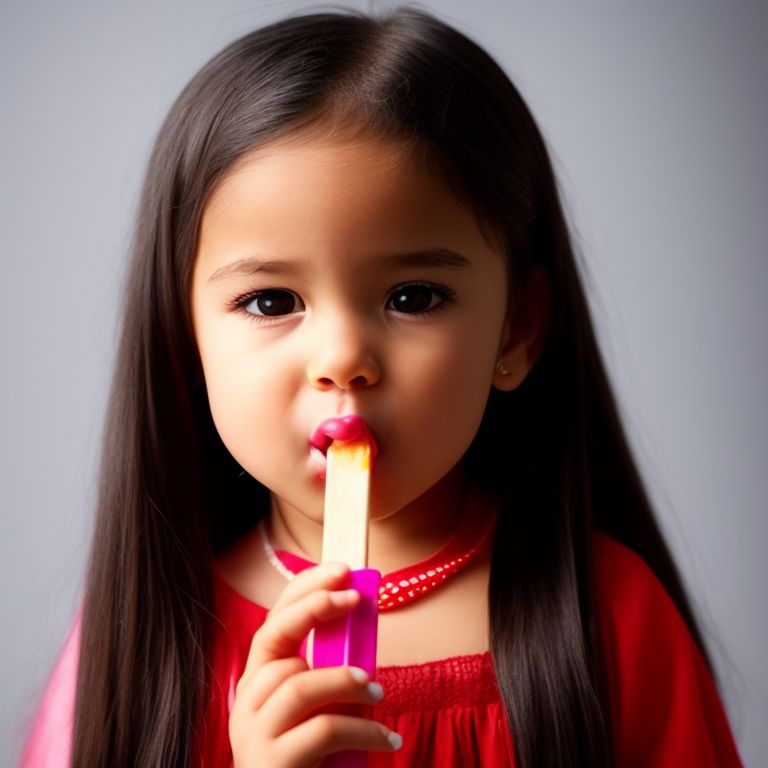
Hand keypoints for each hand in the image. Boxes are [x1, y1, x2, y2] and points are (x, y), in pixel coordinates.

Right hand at [229, 562, 401, 766]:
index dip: (304, 590)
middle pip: (273, 636)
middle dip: (314, 607)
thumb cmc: (310, 758)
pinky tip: (386, 738)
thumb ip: (326, 671)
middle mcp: (247, 701)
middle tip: (356, 598)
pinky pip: (323, 728)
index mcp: (257, 682)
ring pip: (300, 682)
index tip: (342, 570)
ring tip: (378, 691)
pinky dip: (362, 727)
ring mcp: (254, 732)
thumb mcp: (317, 708)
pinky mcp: (274, 763)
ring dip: (346, 678)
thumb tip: (359, 623)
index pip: (273, 621)